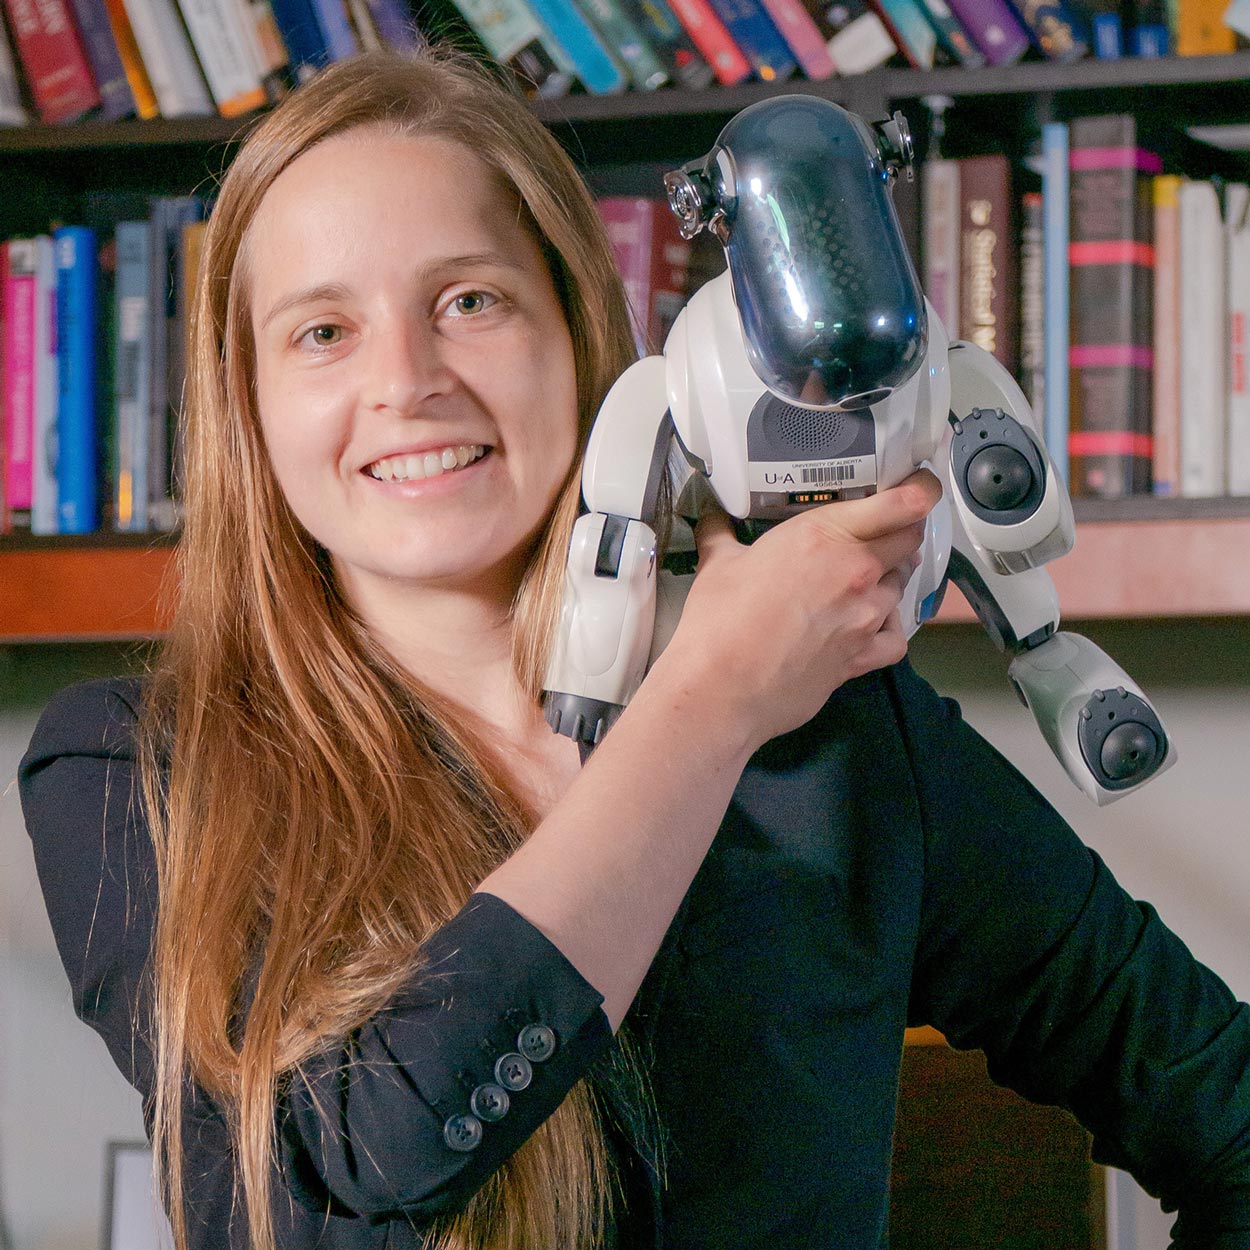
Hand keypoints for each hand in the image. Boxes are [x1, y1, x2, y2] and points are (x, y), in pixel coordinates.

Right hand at [651, 469, 942, 754]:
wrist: (722, 689)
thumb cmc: (718, 621)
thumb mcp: (718, 564)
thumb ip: (722, 535)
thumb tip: (712, 520)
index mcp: (825, 535)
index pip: (900, 504)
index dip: (922, 489)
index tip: (923, 484)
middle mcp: (857, 570)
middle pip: (908, 540)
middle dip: (903, 530)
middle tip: (884, 529)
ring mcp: (866, 616)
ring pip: (901, 585)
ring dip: (888, 578)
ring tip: (861, 581)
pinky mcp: (863, 656)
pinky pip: (896, 638)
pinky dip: (889, 628)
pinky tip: (871, 626)